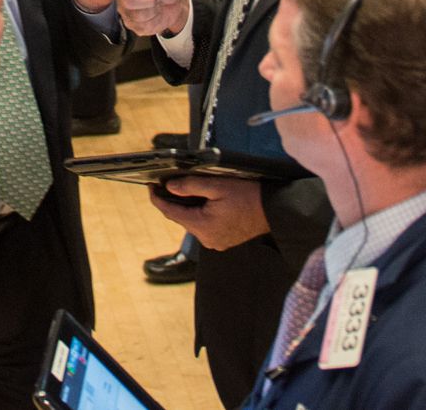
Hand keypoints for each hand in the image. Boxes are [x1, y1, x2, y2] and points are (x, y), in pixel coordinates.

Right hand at [112, 0, 190, 39]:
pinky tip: (156, 13)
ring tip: (158, 4)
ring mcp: (124, 10)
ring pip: (136, 16)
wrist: (174, 4)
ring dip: (153, 11)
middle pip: (128, 2)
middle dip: (149, 1)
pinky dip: (154, 21)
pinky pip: (141, 26)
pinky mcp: (131, 24)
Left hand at [151, 175, 270, 249]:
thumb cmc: (249, 196)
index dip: (158, 199)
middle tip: (167, 184)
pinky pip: (204, 227)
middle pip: (181, 218)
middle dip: (174, 202)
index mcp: (203, 226)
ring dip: (188, 208)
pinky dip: (200, 215)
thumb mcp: (217, 185)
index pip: (171, 213)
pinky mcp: (222, 241)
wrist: (274, 210)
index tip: (150, 187)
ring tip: (187, 190)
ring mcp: (215, 242)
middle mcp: (207, 239)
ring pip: (192, 222)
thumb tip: (169, 187)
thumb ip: (191, 186)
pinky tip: (204, 203)